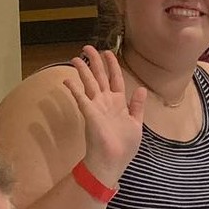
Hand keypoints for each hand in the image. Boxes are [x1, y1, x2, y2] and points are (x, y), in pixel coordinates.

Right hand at [62, 46, 145, 185]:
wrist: (113, 161)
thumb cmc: (124, 146)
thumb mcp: (136, 123)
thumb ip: (137, 106)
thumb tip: (141, 89)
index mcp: (119, 103)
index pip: (115, 79)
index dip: (112, 65)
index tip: (108, 52)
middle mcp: (106, 102)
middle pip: (100, 77)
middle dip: (95, 61)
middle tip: (87, 47)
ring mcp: (97, 107)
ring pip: (89, 83)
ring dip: (83, 70)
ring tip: (76, 58)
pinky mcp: (90, 114)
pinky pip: (81, 98)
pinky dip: (74, 89)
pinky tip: (67, 80)